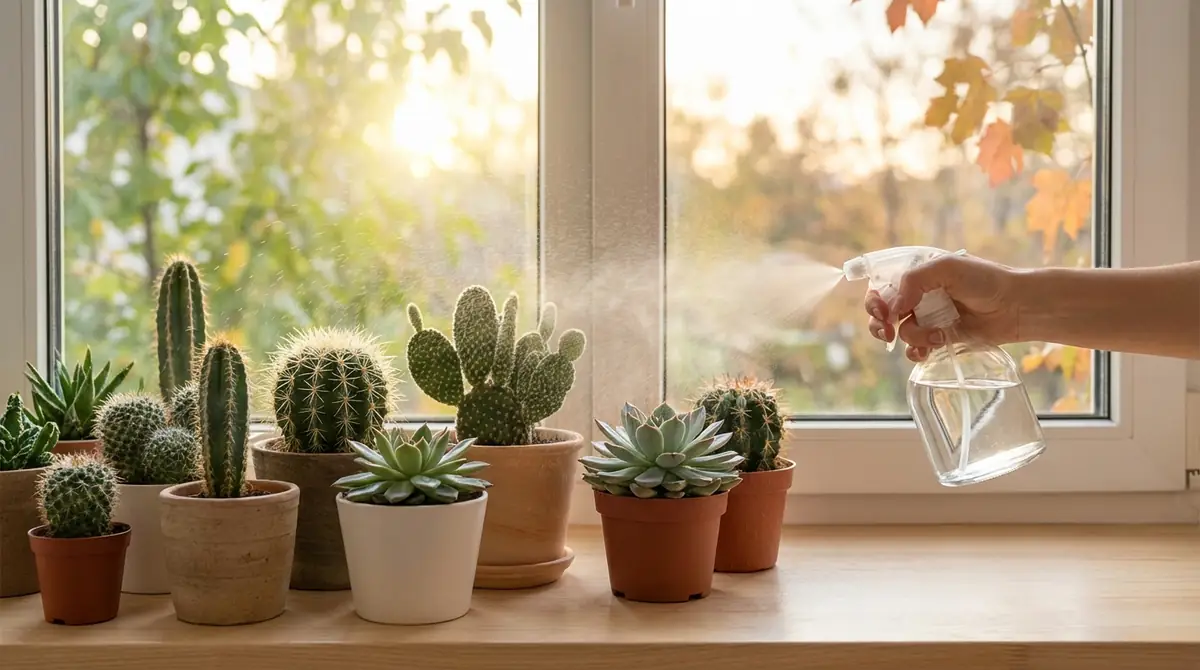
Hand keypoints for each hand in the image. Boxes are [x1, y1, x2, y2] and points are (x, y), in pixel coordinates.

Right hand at [864, 253, 1021, 361]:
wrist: (1016, 306)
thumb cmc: (985, 279)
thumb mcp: (946, 268)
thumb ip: (914, 281)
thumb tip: (892, 309)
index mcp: (916, 276)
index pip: (880, 287)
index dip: (874, 301)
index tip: (883, 313)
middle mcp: (917, 298)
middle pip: (881, 314)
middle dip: (880, 325)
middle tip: (888, 332)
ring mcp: (928, 320)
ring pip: (901, 334)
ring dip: (914, 337)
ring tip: (938, 336)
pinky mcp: (939, 340)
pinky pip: (916, 350)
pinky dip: (918, 352)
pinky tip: (934, 348)